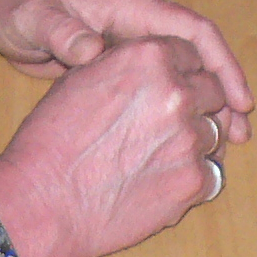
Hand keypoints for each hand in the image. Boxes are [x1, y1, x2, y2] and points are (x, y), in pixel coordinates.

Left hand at [0, 0, 255, 127]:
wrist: (0, 7)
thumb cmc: (19, 6)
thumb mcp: (36, 18)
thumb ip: (62, 31)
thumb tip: (91, 49)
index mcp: (131, 7)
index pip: (193, 31)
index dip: (219, 65)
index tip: (237, 99)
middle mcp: (140, 23)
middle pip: (198, 56)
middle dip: (223, 92)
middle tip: (241, 133)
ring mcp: (132, 45)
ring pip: (184, 73)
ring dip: (206, 104)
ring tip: (226, 142)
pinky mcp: (121, 67)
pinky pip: (163, 86)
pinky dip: (179, 110)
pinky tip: (184, 139)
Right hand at [0, 35, 245, 256]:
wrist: (43, 201)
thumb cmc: (52, 139)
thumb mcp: (84, 77)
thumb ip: (128, 65)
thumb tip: (151, 67)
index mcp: (150, 57)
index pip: (192, 54)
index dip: (184, 71)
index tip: (176, 86)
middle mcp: (177, 91)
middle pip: (212, 91)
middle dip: (197, 104)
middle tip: (170, 124)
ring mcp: (189, 137)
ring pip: (213, 133)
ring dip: (195, 142)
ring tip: (160, 157)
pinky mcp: (193, 181)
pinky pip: (212, 173)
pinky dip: (193, 179)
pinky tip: (163, 182)